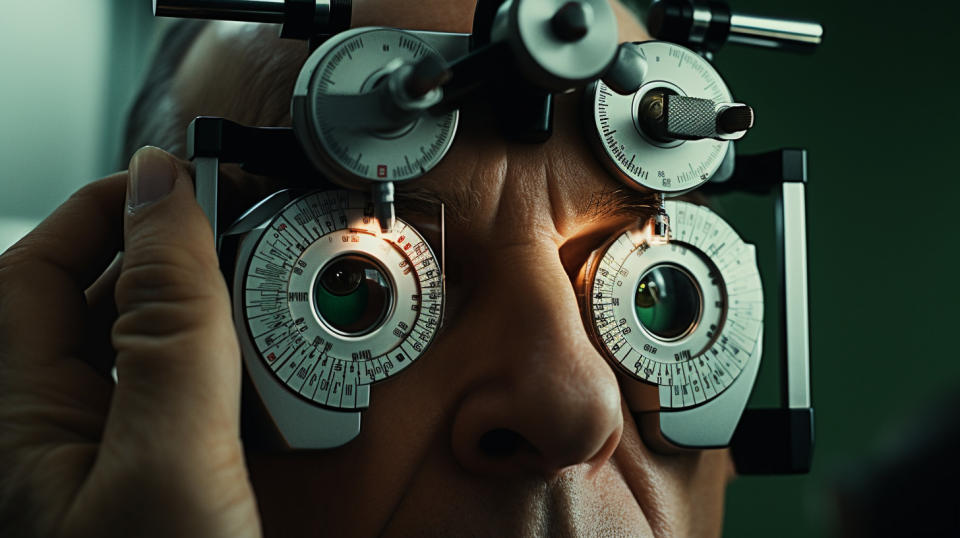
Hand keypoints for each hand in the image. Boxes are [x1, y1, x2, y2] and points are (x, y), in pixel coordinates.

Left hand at [0, 147, 259, 537]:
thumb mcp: (172, 454)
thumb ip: (171, 321)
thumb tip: (163, 193)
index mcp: (19, 422)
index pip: (33, 273)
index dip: (102, 211)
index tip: (178, 180)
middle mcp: (49, 439)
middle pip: (87, 306)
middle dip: (162, 257)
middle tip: (235, 234)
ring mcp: (100, 468)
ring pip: (136, 353)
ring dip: (197, 315)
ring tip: (257, 302)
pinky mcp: (151, 491)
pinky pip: (173, 400)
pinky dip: (219, 372)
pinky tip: (258, 379)